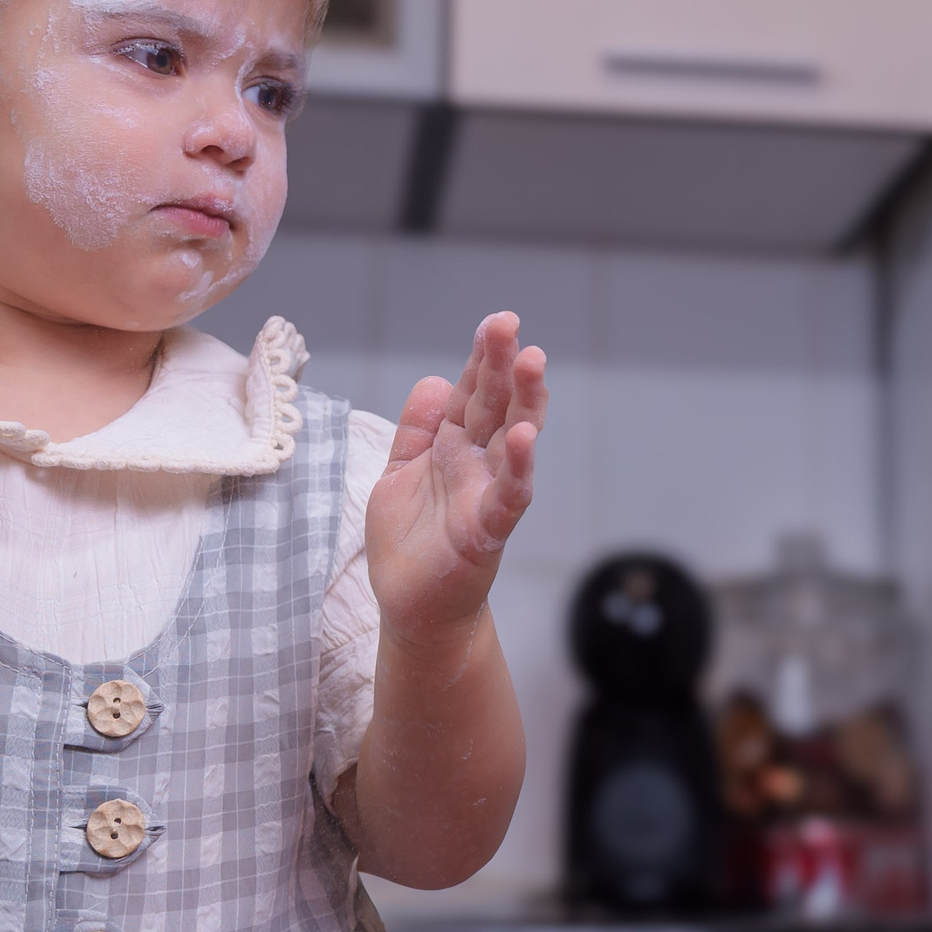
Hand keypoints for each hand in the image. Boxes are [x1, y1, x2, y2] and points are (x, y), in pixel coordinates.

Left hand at [366, 313, 548, 645]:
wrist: (413, 610)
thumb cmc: (411, 545)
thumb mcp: (399, 474)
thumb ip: (416, 429)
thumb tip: (434, 379)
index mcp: (454, 446)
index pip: (472, 393)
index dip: (483, 359)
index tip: (496, 322)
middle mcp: (476, 463)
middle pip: (494, 405)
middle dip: (502, 365)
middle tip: (509, 325)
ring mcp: (487, 493)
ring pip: (513, 439)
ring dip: (525, 401)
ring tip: (532, 362)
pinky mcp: (488, 529)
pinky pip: (508, 494)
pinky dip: (517, 465)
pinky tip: (522, 437)